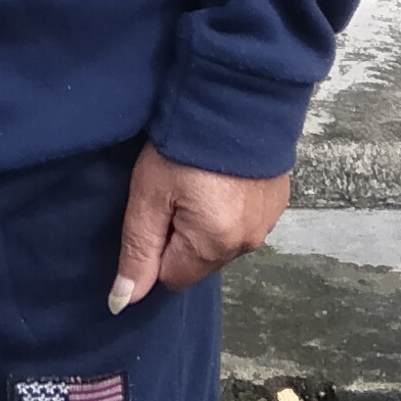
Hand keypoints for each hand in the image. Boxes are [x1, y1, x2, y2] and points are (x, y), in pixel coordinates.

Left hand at [108, 143, 289, 309]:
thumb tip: (122, 303)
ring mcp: (268, 223)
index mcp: (214, 245)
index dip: (156, 248)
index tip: (156, 210)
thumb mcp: (149, 196)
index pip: (172, 276)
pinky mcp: (279, 203)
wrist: (235, 96)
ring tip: (200, 179)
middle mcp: (247, 243)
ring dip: (207, 223)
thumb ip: (137, 252)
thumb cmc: (182, 145)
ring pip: (221, 243)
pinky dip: (230, 208)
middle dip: (182, 237)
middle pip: (199, 261)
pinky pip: (244, 222)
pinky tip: (223, 177)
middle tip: (175, 191)